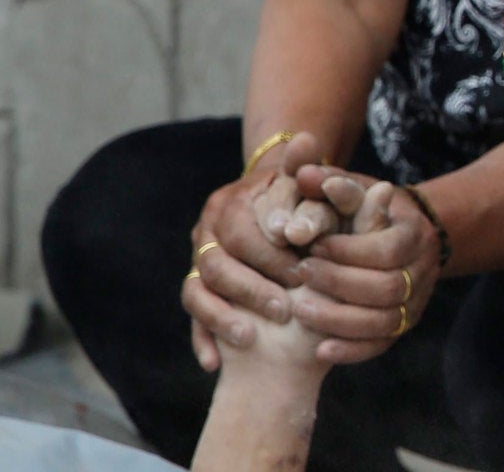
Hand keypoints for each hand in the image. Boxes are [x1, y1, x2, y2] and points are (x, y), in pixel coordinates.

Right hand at [187, 134, 328, 370]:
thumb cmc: (303, 202)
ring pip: (196, 291)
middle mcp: (207, 231)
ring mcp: (197, 261)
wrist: (281, 214)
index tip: (302, 276)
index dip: (270, 255)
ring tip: (252, 337)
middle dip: (250, 289)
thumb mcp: (311, 188)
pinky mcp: (197, 290)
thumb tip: (310, 140)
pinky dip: (201, 339)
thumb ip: (311, 170)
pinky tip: (215, 363)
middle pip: (215, 264)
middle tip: (283, 310)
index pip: (241, 232)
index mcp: (229, 203)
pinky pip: (191, 317)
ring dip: (222, 316)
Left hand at [289, 166, 442, 366]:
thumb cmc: (365, 212)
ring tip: (300, 310)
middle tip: (300, 276)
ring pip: (385, 322)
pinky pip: (381, 345)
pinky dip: (352, 350)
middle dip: (340, 284)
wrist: (399, 239)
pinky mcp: (403, 326)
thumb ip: (328, 182)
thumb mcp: (352, 190)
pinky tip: (320, 350)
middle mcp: (422, 269)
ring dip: (340, 319)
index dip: (348, 251)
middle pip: (388, 288)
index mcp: (413, 233)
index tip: (313, 246)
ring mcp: (416, 302)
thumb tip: (302, 173)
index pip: (387, 249)